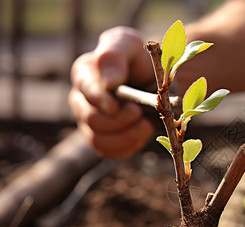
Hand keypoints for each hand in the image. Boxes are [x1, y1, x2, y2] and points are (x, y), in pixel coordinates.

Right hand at [69, 26, 154, 157]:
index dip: (100, 100)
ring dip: (126, 136)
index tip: (115, 106)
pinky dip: (128, 146)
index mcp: (85, 73)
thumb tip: (107, 83)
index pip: (85, 89)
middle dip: (119, 120)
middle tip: (139, 112)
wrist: (152, 79)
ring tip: (146, 124)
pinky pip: (108, 152)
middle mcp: (81, 100)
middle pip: (90, 119)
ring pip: (98, 140)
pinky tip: (143, 132)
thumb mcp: (129, 45)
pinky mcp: (103, 138)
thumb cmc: (137, 58)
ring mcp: (90, 122)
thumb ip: (114, 56)